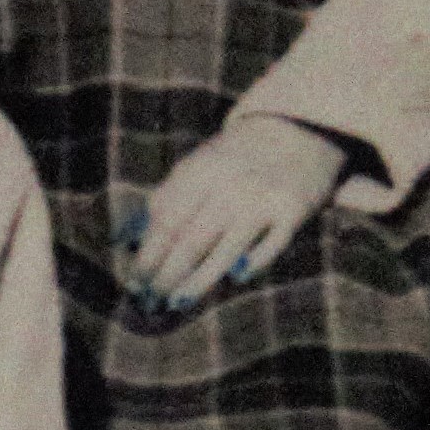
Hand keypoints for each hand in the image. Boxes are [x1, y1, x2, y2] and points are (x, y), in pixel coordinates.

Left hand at [119, 113, 347, 319]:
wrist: (297, 128)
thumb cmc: (234, 158)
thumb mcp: (198, 166)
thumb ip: (168, 198)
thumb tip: (132, 241)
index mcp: (199, 171)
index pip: (166, 223)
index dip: (148, 256)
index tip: (135, 281)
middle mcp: (229, 185)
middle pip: (190, 241)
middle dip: (167, 275)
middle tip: (151, 299)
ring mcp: (262, 199)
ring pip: (225, 252)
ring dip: (198, 282)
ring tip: (178, 301)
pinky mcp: (293, 210)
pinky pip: (271, 247)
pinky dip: (253, 264)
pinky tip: (235, 279)